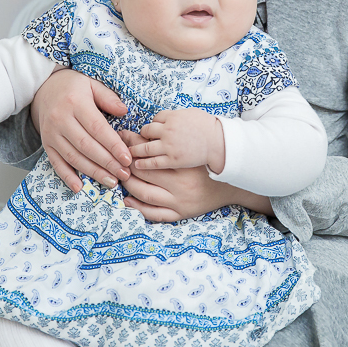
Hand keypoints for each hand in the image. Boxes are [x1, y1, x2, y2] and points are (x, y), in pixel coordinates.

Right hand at [31, 68, 130, 191]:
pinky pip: (56, 163)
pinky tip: (80, 187)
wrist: (44, 89)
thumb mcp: (92, 84)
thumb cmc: (74, 87)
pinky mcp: (46, 144)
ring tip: (111, 181)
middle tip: (124, 174)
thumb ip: (108, 98)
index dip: (113, 145)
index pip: (97, 128)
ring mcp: (51, 134)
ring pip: (73, 157)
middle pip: (86, 146)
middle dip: (107, 163)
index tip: (127, 158)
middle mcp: (60, 119)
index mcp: (75, 103)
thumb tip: (124, 112)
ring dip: (93, 172)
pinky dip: (67, 177)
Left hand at [118, 130, 272, 221]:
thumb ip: (171, 141)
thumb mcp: (191, 149)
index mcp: (182, 163)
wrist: (230, 185)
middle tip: (117, 156)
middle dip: (126, 163)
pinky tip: (127, 200)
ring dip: (128, 184)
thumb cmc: (207, 163)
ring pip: (144, 193)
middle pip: (143, 172)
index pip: (149, 153)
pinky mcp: (180, 213)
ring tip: (121, 175)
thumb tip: (145, 133)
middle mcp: (180, 183)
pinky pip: (154, 213)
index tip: (122, 137)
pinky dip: (138, 207)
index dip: (132, 144)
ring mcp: (179, 200)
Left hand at [130, 108, 223, 171]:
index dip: (150, 126)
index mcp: (173, 118)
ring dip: (135, 152)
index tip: (147, 131)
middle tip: (129, 141)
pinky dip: (144, 164)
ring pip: (146, 149)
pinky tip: (137, 165)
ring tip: (128, 154)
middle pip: (146, 133)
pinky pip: (154, 163)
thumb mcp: (191, 114)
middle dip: (137, 137)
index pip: (154, 120)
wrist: (219, 143)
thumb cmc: (208, 128)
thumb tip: (165, 117)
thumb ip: (176, 115)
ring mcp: (170, 148)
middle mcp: (168, 131)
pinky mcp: (173, 161)